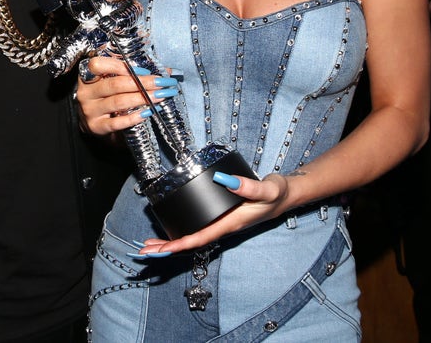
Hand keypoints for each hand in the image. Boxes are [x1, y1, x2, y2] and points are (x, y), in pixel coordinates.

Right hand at [73, 57, 175, 135]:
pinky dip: (135, 117)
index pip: (98, 65)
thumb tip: (166, 71)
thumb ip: (134, 74)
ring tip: (160, 96)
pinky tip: (148, 112)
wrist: (93, 124)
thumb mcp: (114, 82)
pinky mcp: (96, 127)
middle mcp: (86, 93)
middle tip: (162, 83)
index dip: (120, 66)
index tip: (143, 71)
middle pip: (115, 84)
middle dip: (142, 83)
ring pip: (118, 102)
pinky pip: (117, 122)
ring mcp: (90, 110)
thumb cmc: (106, 98)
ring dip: (143, 98)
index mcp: (88, 76)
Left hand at [129, 171, 292, 255]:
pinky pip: (198, 229)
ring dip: (171, 242)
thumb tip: (223, 179)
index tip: (162, 248)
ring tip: (149, 245)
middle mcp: (223, 227)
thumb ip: (248, 186)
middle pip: (191, 242)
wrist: (285, 196)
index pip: (200, 237)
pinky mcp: (221, 218)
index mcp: (230, 224)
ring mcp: (221, 224)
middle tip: (144, 251)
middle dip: (168, 248)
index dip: (180, 243)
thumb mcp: (266, 188)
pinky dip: (182, 233)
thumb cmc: (276, 193)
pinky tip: (171, 231)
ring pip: (192, 237)